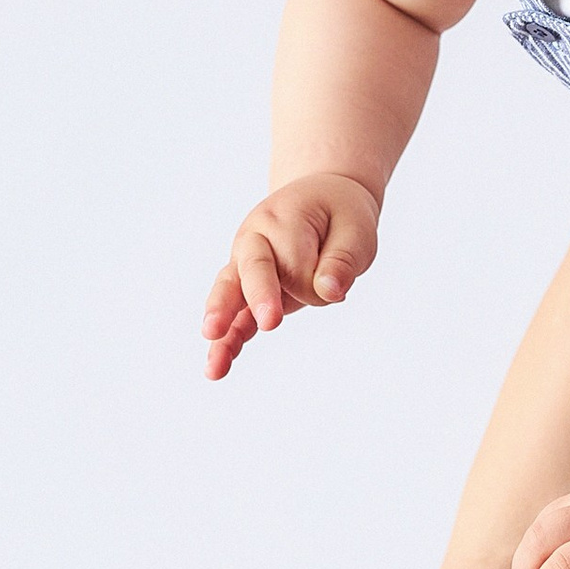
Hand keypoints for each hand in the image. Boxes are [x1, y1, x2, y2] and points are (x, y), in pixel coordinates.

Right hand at [203, 172, 381, 379]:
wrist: (320, 200)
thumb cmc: (339, 215)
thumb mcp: (355, 229)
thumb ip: (342, 258)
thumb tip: (329, 291)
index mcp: (282, 220)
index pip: (295, 262)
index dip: (317, 280)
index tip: (334, 285)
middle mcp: (255, 240)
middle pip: (251, 270)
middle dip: (260, 297)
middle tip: (270, 322)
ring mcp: (245, 265)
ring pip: (230, 293)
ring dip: (223, 319)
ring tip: (214, 343)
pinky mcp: (248, 291)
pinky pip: (235, 317)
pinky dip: (227, 341)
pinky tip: (217, 367)